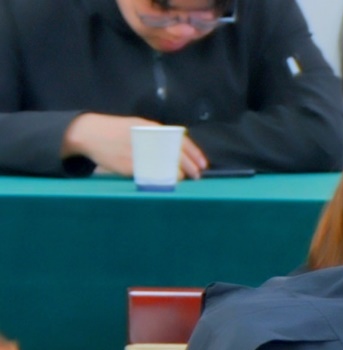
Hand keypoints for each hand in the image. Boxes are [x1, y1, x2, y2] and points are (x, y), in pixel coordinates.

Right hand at [61, 114, 208, 178]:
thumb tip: (178, 149)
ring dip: (177, 174)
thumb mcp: (138, 126)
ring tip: (180, 177)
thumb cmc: (116, 130)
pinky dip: (161, 179)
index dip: (194, 153)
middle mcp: (146, 139)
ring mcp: (138, 153)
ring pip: (166, 167)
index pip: (180, 140)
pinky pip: (151, 175)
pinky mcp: (129, 165)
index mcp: (150, 127)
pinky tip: (165, 180)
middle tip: (197, 176)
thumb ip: (157, 136)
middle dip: (190, 167)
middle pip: (176, 155)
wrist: (89, 133)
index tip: (203, 164)